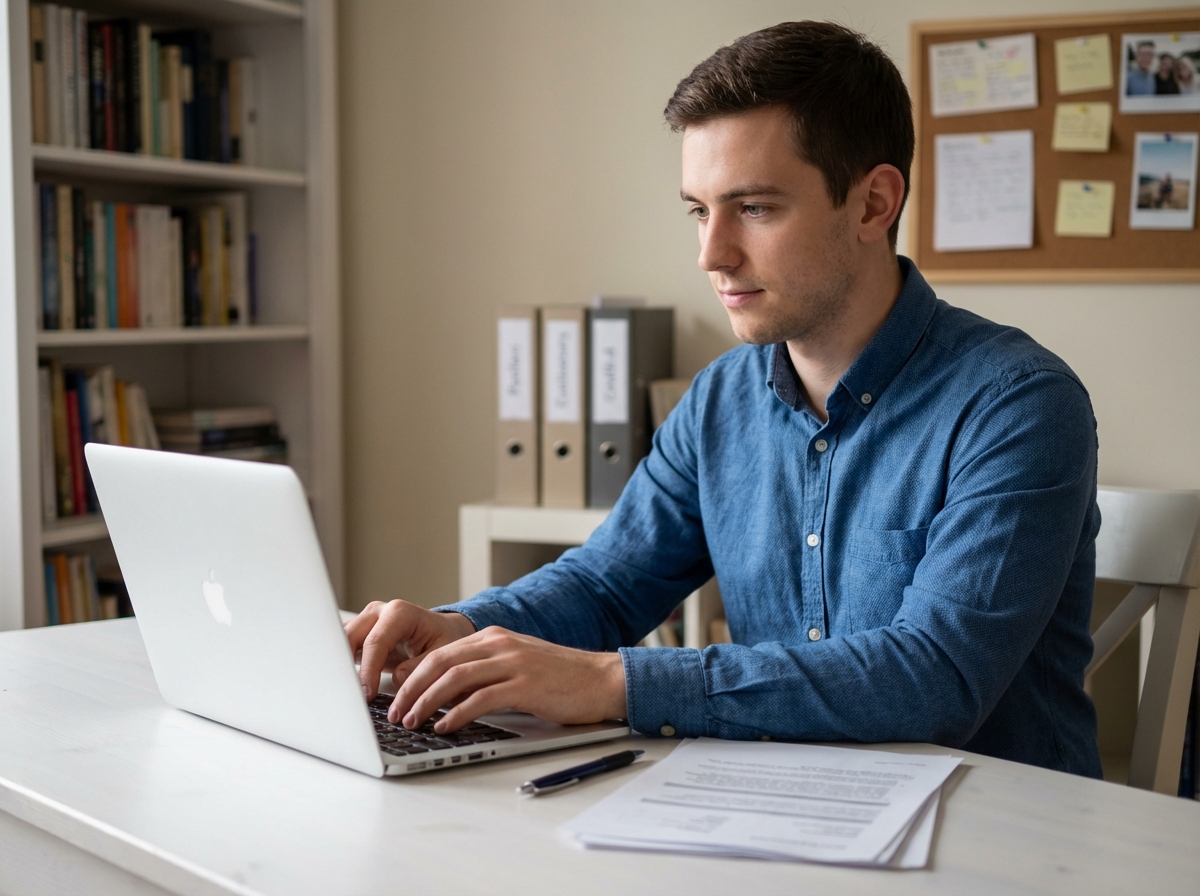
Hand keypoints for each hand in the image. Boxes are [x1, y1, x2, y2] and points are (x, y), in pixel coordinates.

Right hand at [344, 599, 476, 699]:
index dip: (368, 671)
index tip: (366, 694)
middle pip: (349, 637)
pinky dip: (342, 666)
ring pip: (341, 642)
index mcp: (399, 613)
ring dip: (340, 665)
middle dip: (345, 666)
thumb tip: (398, 679)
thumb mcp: (442, 655)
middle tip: (348, 695)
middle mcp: (378, 613)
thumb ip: (419, 667)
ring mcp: (366, 622)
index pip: (375, 642)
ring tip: (342, 692)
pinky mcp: (360, 635)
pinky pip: (344, 648)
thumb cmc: (445, 640)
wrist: (444, 633)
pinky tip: (343, 686)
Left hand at [388, 626, 627, 733]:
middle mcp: (499, 644)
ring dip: (427, 702)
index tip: (396, 697)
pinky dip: (458, 714)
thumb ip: (483, 674)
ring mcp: (513, 662)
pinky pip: (481, 698)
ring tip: (413, 722)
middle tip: (396, 713)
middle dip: (412, 689)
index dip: (413, 675)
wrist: (602, 679)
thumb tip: (445, 697)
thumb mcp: (515, 667)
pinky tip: (446, 727)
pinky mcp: (526, 684)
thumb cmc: (559, 680)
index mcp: (493, 637)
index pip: (440, 652)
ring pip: (455, 678)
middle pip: (440, 662)